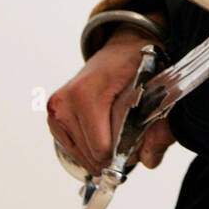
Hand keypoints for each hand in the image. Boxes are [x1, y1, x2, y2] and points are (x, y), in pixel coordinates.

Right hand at [47, 25, 175, 175]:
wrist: (120, 48)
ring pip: (82, 156)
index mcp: (87, 92)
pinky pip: (72, 149)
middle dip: (113, 154)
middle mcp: (66, 101)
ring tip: (116, 130)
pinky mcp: (53, 116)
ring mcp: (56, 109)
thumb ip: (155, 124)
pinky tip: (102, 131)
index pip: (101, 148)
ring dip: (101, 151)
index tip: (137, 144)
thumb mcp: (152, 86)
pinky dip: (89, 147)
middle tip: (130, 136)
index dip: (124, 154)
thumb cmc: (135, 64)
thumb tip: (149, 160)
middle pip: (92, 155)